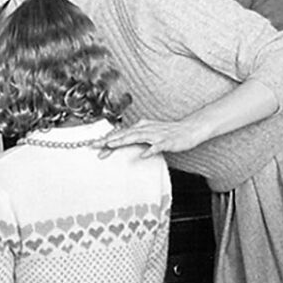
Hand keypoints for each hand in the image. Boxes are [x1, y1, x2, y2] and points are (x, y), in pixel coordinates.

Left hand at [94, 118, 209, 157]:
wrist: (189, 129)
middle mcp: (145, 129)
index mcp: (140, 127)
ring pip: (136, 137)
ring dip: (123, 141)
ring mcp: (156, 135)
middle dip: (108, 140)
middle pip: (124, 134)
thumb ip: (135, 137)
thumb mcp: (149, 133)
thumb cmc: (168, 133)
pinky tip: (143, 155)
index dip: (106, 140)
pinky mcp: (166, 141)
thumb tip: (121, 140)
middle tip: (94, 145)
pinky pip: (156, 146)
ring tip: (111, 145)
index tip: (93, 146)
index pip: (120, 134)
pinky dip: (149, 150)